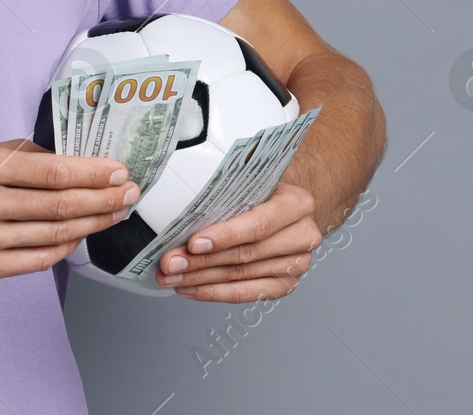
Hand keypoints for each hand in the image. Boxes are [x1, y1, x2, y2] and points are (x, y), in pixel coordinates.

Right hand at [0, 139, 139, 280]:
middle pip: (59, 206)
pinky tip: (83, 232)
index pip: (53, 173)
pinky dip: (67, 246)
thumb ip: (35, 157)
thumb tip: (88, 166)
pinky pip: (40, 259)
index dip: (92, 174)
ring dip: (93, 224)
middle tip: (128, 194)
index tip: (119, 172)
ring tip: (115, 212)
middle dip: (103, 200)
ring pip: (54, 235)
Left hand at [153, 182, 319, 301]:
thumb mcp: (250, 180)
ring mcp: (296, 264)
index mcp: (297, 204)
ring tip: (171, 276)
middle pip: (245, 254)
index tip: (194, 243)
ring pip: (240, 276)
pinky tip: (189, 288)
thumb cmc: (262, 192)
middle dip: (201, 261)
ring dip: (200, 278)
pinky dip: (212, 292)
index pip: (259, 224)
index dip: (225, 236)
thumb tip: (181, 200)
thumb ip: (227, 189)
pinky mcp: (284, 285)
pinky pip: (244, 294)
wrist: (285, 209)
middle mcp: (302, 236)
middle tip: (170, 263)